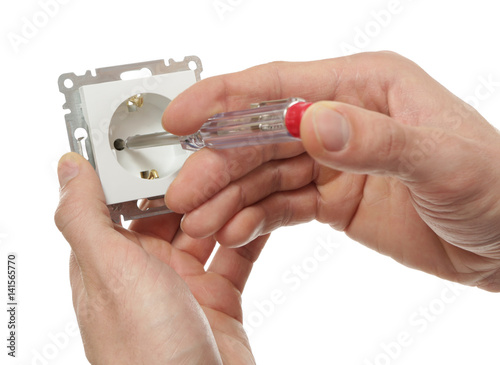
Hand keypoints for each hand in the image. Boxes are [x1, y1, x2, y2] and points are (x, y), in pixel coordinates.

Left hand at [55, 152, 266, 363]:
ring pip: (209, 229)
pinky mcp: (218, 299)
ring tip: (251, 176)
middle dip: (199, 183)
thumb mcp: (110, 273)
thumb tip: (67, 166)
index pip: (126, 196)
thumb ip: (87, 216)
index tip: (173, 134)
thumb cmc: (146, 354)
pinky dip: (251, 234)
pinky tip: (264, 211)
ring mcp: (184, 284)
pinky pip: (237, 256)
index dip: (148, 166)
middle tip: (226, 151)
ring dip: (229, 206)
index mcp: (111, 260)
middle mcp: (146, 269)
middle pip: (174, 209)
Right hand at [163, 51, 499, 291]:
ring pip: (264, 173)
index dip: (221, 99)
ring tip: (201, 222)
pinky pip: (282, 204)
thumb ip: (376, 141)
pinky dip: (256, 218)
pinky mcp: (332, 198)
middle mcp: (341, 118)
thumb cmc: (496, 186)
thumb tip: (313, 123)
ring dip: (229, 197)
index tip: (177, 118)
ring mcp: (333, 160)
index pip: (278, 86)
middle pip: (260, 135)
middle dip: (218, 164)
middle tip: (184, 193)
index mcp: (363, 87)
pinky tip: (234, 230)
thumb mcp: (443, 160)